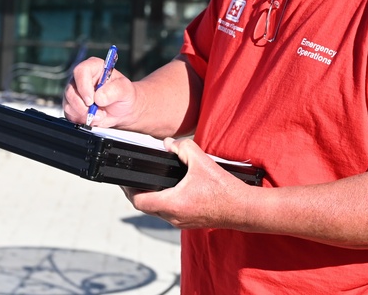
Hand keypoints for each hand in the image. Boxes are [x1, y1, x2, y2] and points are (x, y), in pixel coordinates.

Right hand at [62, 56, 136, 126]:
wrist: (122, 110)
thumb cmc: (124, 95)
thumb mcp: (126, 90)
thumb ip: (115, 90)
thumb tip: (98, 97)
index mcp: (94, 67)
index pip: (81, 71)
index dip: (83, 86)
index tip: (91, 100)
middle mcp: (81, 79)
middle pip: (71, 90)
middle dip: (83, 106)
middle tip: (99, 113)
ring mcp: (75, 93)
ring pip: (68, 104)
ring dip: (84, 114)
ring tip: (100, 115)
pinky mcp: (72, 106)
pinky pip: (70, 114)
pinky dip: (82, 119)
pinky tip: (94, 118)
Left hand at [123, 137, 249, 229]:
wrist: (242, 209)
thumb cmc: (224, 190)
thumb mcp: (202, 161)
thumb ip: (183, 147)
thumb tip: (169, 144)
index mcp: (172, 204)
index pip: (139, 201)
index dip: (128, 190)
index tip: (125, 180)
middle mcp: (173, 217)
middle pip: (146, 207)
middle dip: (138, 192)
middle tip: (134, 179)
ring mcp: (181, 222)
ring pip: (157, 211)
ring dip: (152, 198)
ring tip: (150, 183)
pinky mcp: (189, 222)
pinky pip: (169, 213)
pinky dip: (165, 202)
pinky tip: (170, 190)